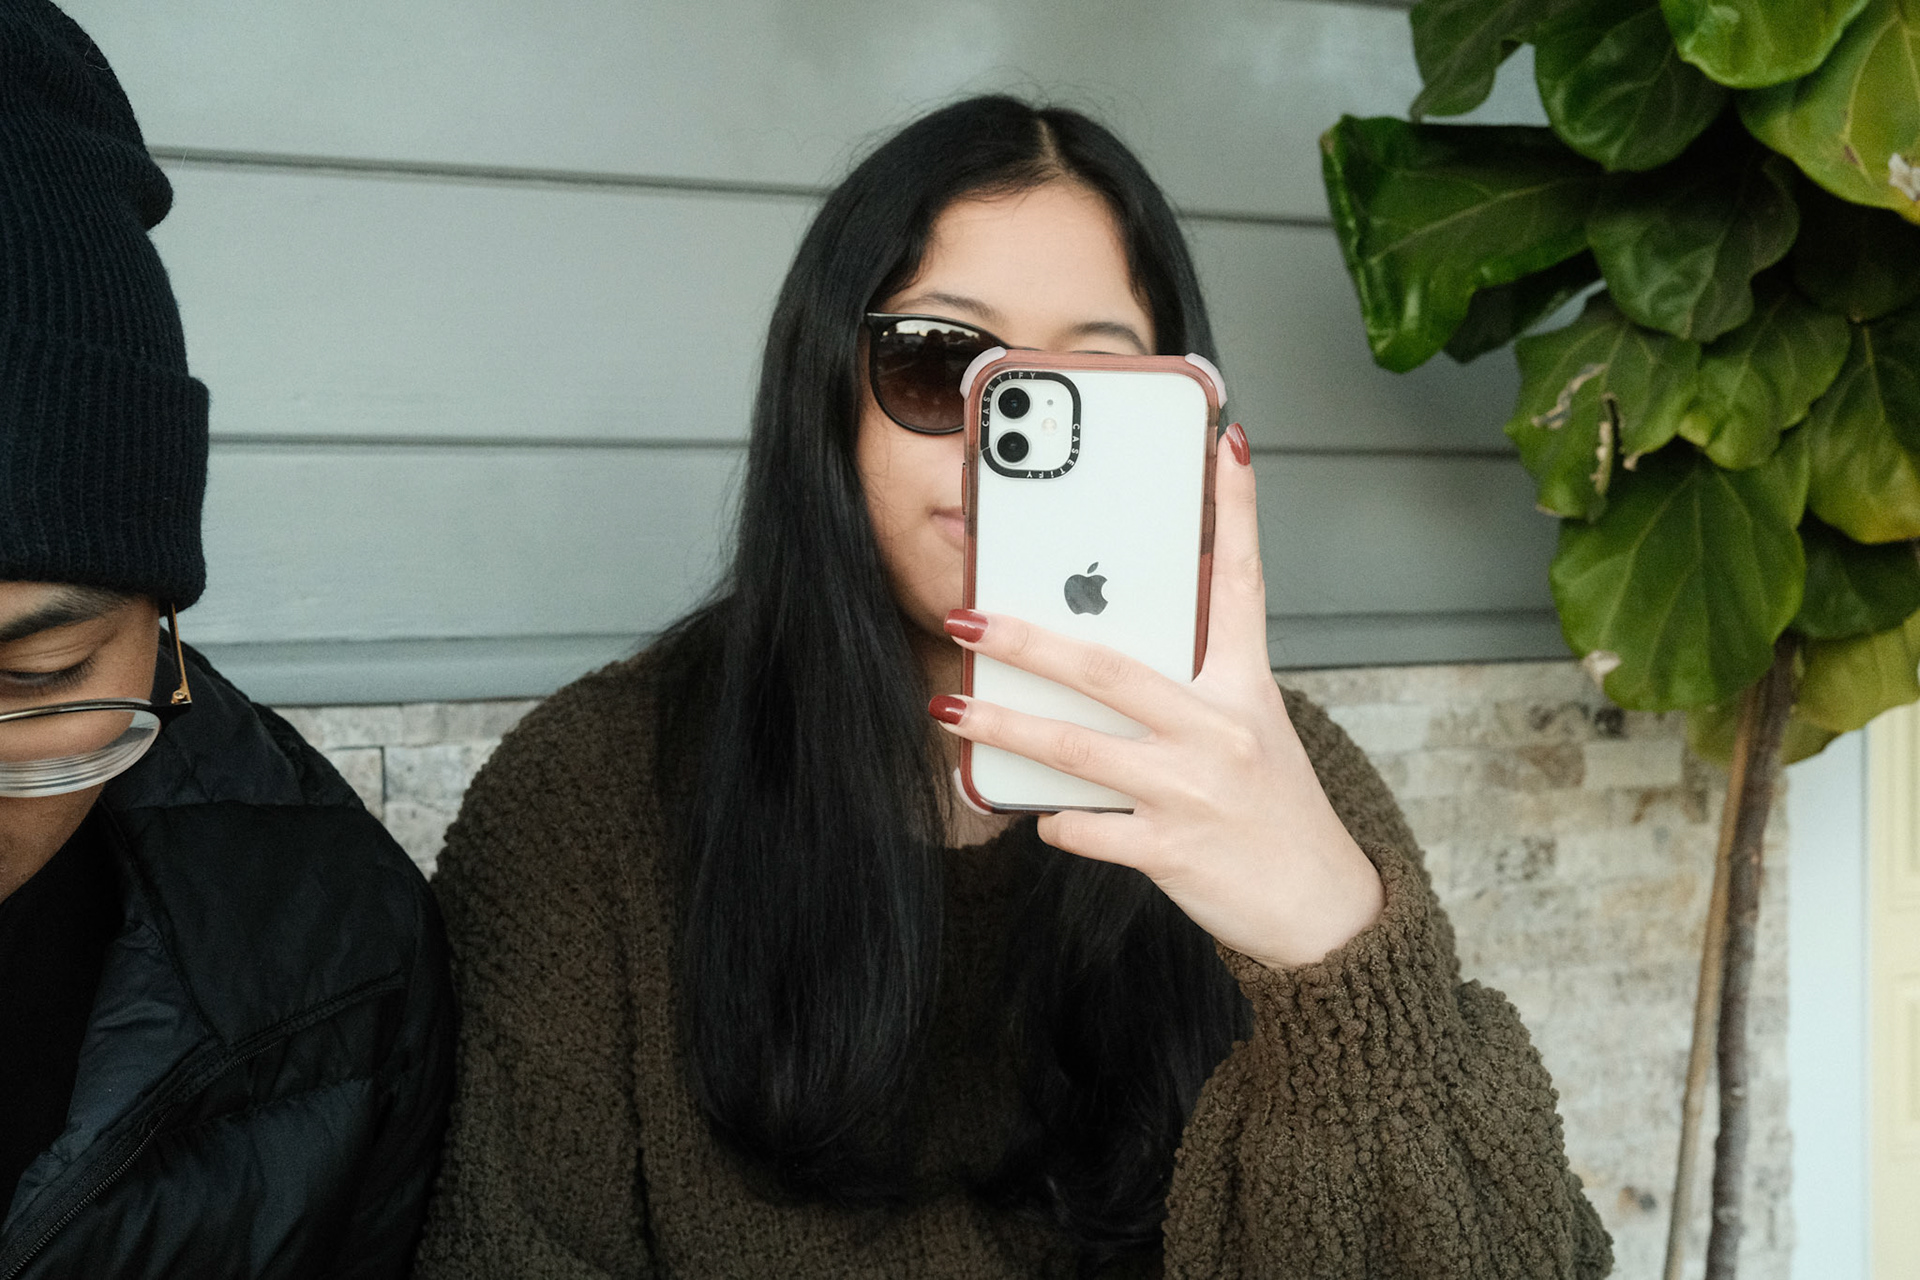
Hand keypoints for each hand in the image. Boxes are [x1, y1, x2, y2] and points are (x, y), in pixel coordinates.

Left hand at [929, 424, 1383, 969]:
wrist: (1318, 906)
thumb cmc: (1272, 809)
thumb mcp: (1248, 730)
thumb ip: (1187, 689)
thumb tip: (1102, 652)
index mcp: (1245, 687)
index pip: (1244, 582)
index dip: (1237, 510)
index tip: (1226, 442)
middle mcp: (1218, 729)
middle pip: (1108, 668)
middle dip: (1027, 641)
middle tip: (966, 615)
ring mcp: (1192, 790)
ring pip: (1076, 749)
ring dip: (1004, 728)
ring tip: (950, 709)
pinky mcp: (1170, 848)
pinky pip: (1084, 828)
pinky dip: (1052, 820)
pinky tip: (1035, 813)